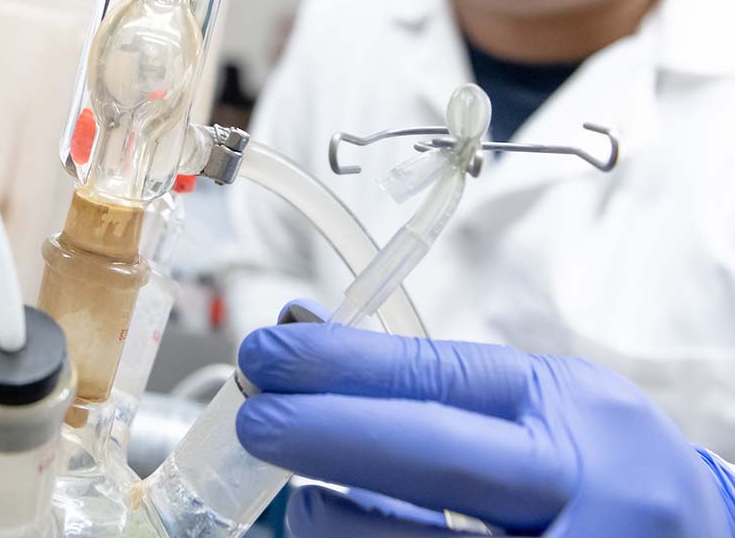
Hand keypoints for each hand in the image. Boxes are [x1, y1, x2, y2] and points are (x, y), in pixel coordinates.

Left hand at [236, 322, 734, 536]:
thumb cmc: (609, 469)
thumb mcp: (550, 403)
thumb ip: (450, 384)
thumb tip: (325, 345)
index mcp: (568, 419)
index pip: (443, 379)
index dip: (347, 364)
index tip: (273, 354)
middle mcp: (575, 496)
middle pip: (438, 461)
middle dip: (332, 433)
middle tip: (254, 417)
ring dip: (343, 525)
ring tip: (300, 505)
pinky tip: (344, 536)